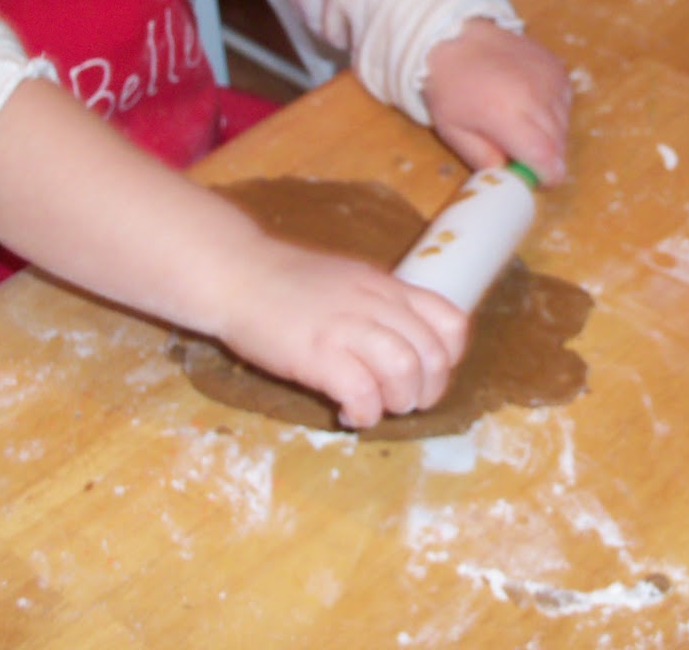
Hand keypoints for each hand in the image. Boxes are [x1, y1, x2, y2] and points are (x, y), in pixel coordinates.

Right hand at [217, 237, 470, 428]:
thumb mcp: (350, 281)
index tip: (429, 373)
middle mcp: (376, 304)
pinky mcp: (318, 353)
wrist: (236, 273)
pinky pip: (362, 392)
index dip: (450, 358)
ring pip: (405, 371)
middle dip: (428, 391)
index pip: (451, 321)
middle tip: (404, 402)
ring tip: (378, 407)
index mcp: (388, 287)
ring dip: (400, 401)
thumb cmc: (287, 282)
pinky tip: (351, 414)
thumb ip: (379, 307)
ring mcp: (347, 327)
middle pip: (433, 355)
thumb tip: (402, 346)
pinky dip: (365, 413)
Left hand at [423, 19, 570, 184]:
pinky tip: (531, 104)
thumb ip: (483, 159)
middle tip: (526, 155)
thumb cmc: (450, 88)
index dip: (548, 175)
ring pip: (565, 124)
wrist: (456, 36)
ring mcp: (550, 79)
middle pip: (559, 144)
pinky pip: (565, 102)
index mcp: (506, 116)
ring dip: (551, 135)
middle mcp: (535, 98)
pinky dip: (554, 112)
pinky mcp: (557, 67)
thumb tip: (510, 175)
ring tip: (524, 125)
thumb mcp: (454, 132)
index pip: (546, 157)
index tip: (540, 180)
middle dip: (548, 158)